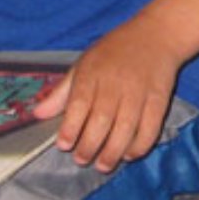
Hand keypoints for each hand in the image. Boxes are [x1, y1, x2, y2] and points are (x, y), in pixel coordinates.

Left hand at [33, 15, 185, 171]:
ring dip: (113, 151)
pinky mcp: (159, 99)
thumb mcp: (84, 63)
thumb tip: (39, 114)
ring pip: (125, 128)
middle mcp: (116, 83)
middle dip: (90, 145)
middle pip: (102, 120)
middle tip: (82, 159)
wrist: (157, 34)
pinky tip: (129, 154)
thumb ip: (62, 92)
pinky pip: (150, 127)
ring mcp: (139, 92)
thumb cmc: (116, 50)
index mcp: (93, 72)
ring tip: (103, 165)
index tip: (63, 145)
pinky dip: (140, 145)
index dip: (70, 127)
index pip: (79, 103)